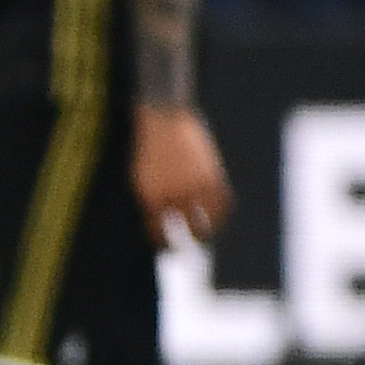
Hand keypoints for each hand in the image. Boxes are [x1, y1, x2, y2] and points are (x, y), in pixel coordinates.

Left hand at [132, 106, 231, 248]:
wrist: (164, 117)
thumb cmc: (149, 147)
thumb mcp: (140, 176)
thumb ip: (150, 200)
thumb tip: (161, 222)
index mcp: (151, 197)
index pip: (158, 231)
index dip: (164, 243)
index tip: (168, 247)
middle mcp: (174, 195)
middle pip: (188, 230)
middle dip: (190, 243)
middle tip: (193, 247)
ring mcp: (195, 185)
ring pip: (209, 221)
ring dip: (210, 232)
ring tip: (208, 236)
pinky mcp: (212, 175)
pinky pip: (223, 204)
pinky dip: (223, 213)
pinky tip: (220, 216)